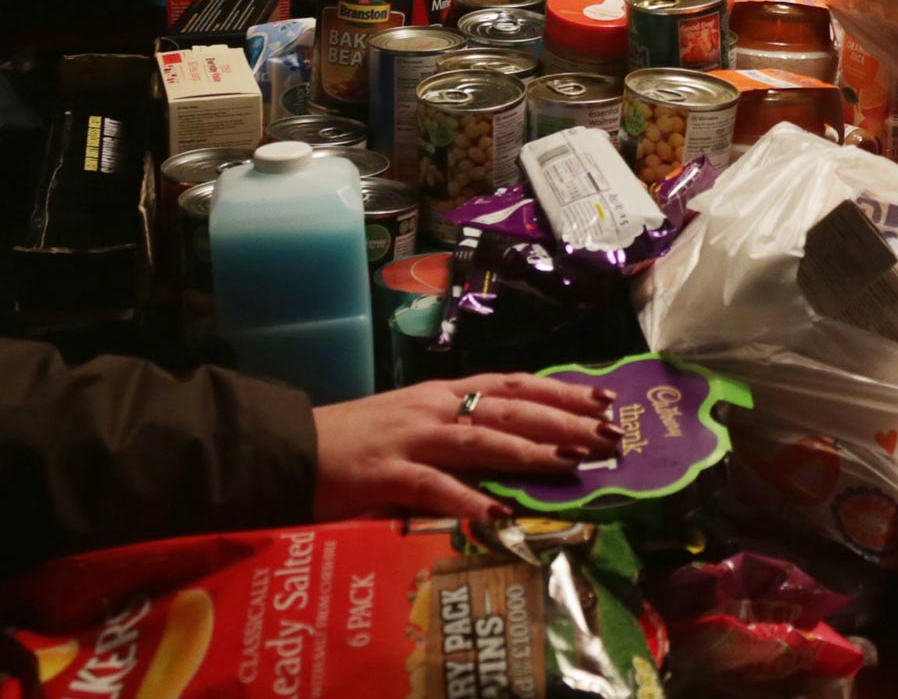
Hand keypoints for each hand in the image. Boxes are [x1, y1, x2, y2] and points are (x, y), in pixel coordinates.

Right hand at [313, 372, 619, 520]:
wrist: (288, 448)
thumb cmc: (355, 440)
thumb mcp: (415, 424)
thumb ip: (460, 431)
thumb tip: (517, 443)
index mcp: (444, 394)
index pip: (515, 385)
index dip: (561, 392)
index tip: (605, 399)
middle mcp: (436, 408)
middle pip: (511, 408)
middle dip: (564, 421)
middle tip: (609, 436)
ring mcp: (412, 439)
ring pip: (483, 439)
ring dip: (530, 451)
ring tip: (572, 463)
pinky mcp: (386, 474)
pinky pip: (434, 488)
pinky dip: (468, 499)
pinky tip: (498, 513)